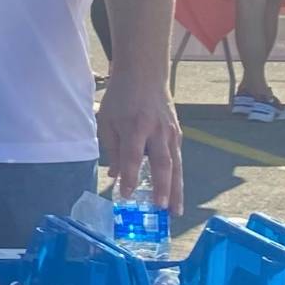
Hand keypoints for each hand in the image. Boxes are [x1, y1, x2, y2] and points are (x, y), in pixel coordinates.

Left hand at [99, 73, 181, 211]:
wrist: (145, 74)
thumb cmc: (121, 97)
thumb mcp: (107, 120)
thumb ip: (111, 149)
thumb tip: (115, 176)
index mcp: (135, 127)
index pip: (132, 157)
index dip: (129, 177)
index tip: (126, 195)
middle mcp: (156, 131)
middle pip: (162, 164)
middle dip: (163, 189)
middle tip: (162, 210)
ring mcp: (170, 133)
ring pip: (176, 165)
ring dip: (176, 190)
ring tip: (175, 211)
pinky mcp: (177, 134)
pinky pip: (177, 158)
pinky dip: (177, 177)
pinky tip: (175, 193)